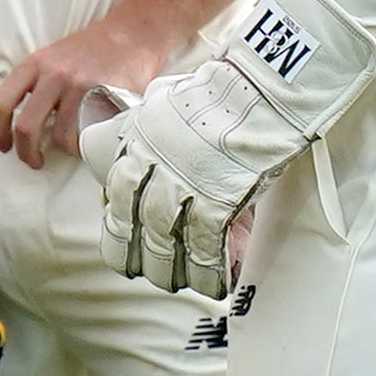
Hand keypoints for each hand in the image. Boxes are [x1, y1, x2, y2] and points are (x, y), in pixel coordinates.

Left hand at [0, 10, 178, 169]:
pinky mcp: (106, 96)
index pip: (1, 101)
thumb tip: (18, 123)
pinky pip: (90, 133)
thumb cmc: (92, 50)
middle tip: (34, 162)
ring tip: (71, 149)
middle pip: (27, 127)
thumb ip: (35, 84)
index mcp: (35, 64)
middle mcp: (54, 74)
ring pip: (61, 135)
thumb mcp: (53, 58)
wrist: (134, 32)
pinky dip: (89, 143)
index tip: (4, 146)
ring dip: (65, 150)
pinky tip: (92, 139)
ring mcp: (80, 86)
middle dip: (27, 153)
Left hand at [93, 58, 280, 299]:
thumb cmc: (222, 94)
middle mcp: (152, 165)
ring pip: (163, 239)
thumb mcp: (167, 100)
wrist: (260, 91)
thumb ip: (146, 125)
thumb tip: (132, 141)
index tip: (123, 240)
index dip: (117, 224)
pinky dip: (208, 270)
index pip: (114, 194)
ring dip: (170, 268)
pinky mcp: (215, 199)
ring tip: (176, 284)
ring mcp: (182, 183)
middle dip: (137, 253)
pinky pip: (204, 245)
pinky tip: (212, 285)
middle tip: (142, 271)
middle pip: (133, 222)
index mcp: (138, 141)